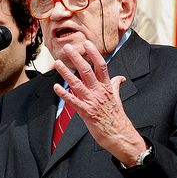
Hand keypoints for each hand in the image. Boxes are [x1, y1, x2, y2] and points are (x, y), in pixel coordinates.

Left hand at [53, 42, 146, 166]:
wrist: (119, 134)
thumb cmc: (116, 116)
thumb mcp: (117, 98)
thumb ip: (115, 86)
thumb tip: (120, 78)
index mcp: (107, 86)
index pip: (101, 65)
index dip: (93, 53)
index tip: (87, 43)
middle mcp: (99, 91)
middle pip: (87, 71)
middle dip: (76, 58)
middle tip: (67, 47)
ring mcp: (92, 101)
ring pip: (77, 84)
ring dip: (66, 73)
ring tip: (57, 63)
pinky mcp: (86, 112)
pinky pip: (73, 101)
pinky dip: (64, 94)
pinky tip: (56, 87)